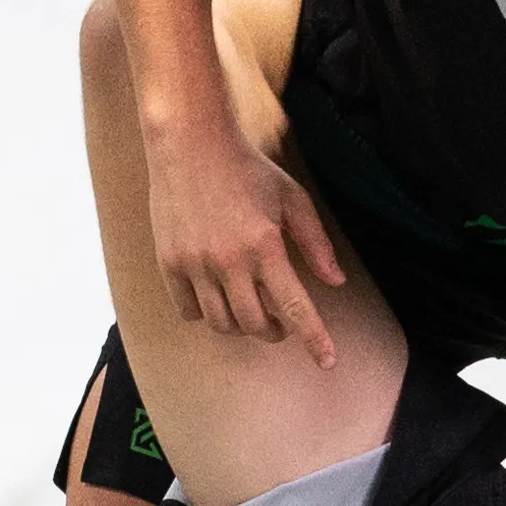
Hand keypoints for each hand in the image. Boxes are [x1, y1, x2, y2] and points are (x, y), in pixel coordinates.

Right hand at [144, 119, 346, 361]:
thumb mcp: (291, 198)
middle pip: (254, 325)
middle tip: (279, 324)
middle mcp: (229, 261)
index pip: (294, 307)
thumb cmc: (246, 168)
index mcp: (265, 245)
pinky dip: (206, 314)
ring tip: (249, 311)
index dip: (313, 339)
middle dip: (274, 332)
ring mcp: (196, 264)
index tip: (328, 362)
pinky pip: (189, 311)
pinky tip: (215, 298)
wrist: (190, 143)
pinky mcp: (170, 263)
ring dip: (241, 326)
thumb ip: (315, 242)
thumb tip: (336, 281)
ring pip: (221, 323)